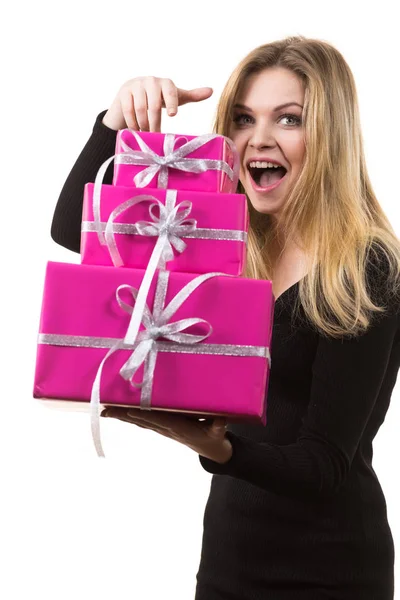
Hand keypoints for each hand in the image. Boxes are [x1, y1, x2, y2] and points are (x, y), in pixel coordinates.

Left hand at [101, 407, 232, 463]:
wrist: (211, 450)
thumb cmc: (214, 437)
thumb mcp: (219, 431)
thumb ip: (218, 425)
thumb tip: (221, 418)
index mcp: (179, 428)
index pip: (158, 420)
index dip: (144, 415)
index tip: (129, 410)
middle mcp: (167, 428)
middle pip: (142, 420)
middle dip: (124, 415)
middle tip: (105, 410)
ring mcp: (163, 429)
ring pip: (139, 421)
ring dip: (122, 416)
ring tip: (106, 411)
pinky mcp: (162, 427)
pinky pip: (143, 422)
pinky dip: (130, 417)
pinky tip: (119, 413)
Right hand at [102, 76, 212, 131]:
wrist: (131, 96)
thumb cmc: (158, 99)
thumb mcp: (176, 98)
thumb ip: (192, 95)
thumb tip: (211, 91)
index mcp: (165, 83)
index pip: (170, 92)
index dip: (171, 102)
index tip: (172, 115)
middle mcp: (150, 81)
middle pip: (153, 104)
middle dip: (155, 122)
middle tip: (156, 136)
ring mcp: (135, 85)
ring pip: (140, 108)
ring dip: (143, 124)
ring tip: (146, 134)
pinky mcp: (124, 92)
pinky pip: (128, 110)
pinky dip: (133, 123)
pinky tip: (136, 130)